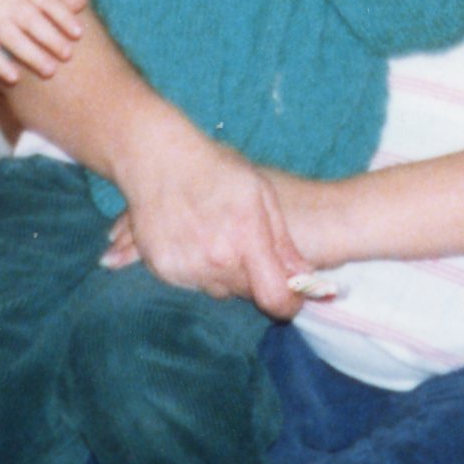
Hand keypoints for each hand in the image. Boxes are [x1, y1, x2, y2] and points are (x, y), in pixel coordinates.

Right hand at [0, 0, 89, 85]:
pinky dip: (0, 65)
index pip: (47, 0)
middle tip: (68, 55)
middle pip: (31, 20)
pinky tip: (15, 79)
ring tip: (50, 71)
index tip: (79, 34)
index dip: (64, 16)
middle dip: (50, 38)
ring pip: (12, 38)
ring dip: (31, 55)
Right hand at [104, 127, 307, 314]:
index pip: (274, 298)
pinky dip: (199, 269)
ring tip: (218, 237)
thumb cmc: (217, 169)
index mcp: (245, 238)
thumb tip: (305, 277)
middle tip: (248, 248)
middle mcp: (216, 259)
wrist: (159, 158)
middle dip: (255, 279)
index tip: (292, 298)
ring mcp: (187, 266)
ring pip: (219, 289)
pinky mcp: (163, 269)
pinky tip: (195, 239)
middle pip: (247, 293)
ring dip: (225, 274)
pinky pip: (192, 283)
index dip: (288, 305)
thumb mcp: (261, 194)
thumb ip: (283, 242)